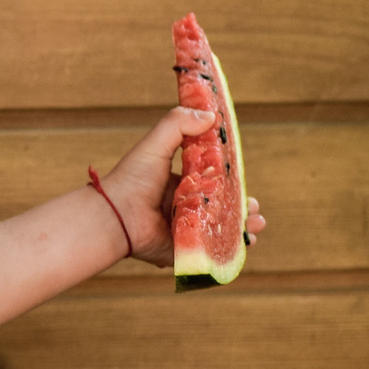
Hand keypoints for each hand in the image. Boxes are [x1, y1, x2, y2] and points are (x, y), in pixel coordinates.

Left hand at [95, 106, 268, 266]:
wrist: (115, 216)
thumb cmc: (132, 180)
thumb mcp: (154, 144)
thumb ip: (177, 124)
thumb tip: (210, 115)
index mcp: (179, 185)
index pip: (213, 184)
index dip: (233, 185)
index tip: (246, 185)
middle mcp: (182, 209)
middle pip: (222, 210)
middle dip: (243, 210)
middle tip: (252, 209)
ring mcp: (183, 232)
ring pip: (220, 232)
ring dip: (241, 229)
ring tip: (253, 224)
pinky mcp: (181, 251)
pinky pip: (209, 253)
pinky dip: (228, 249)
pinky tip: (243, 242)